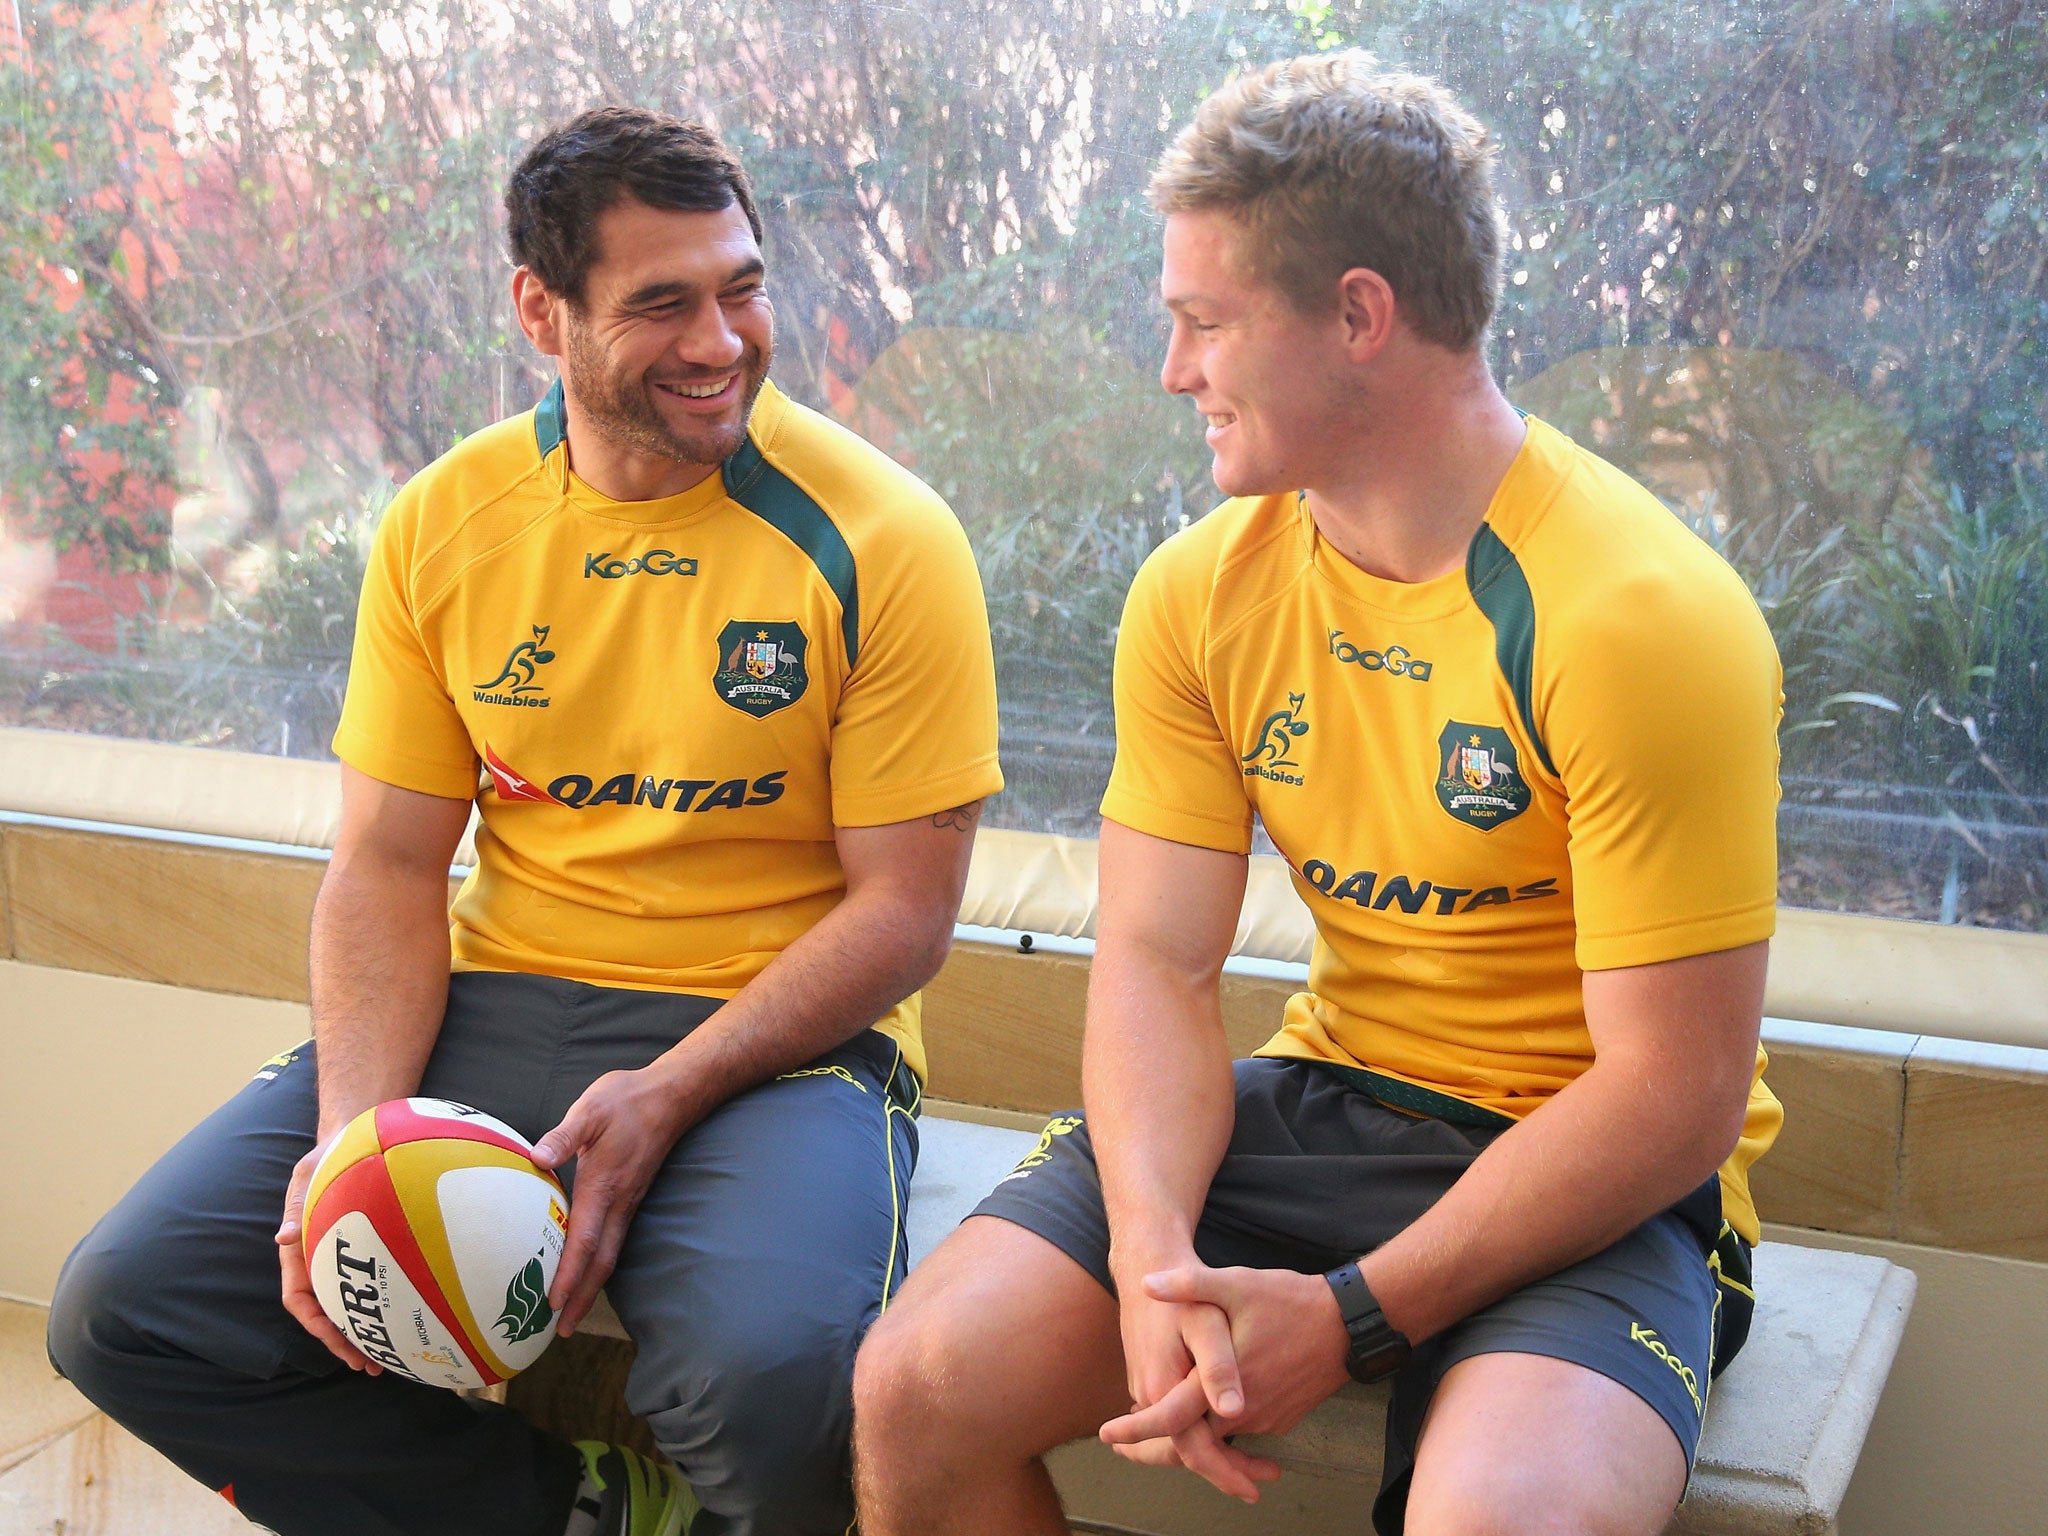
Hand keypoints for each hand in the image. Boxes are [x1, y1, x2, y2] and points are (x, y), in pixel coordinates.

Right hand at [274, 1135, 381, 1372]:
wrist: (355, 1136)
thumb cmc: (327, 1156)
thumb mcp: (307, 1175)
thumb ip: (296, 1206)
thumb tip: (282, 1238)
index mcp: (300, 1248)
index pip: (299, 1297)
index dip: (315, 1323)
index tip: (336, 1340)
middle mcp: (320, 1259)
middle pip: (327, 1313)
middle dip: (344, 1342)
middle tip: (371, 1366)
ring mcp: (347, 1255)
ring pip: (353, 1304)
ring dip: (367, 1332)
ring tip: (392, 1358)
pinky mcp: (371, 1248)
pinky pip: (378, 1281)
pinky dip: (387, 1304)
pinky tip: (412, 1318)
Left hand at [532, 1064, 694, 1333]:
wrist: (672, 1095)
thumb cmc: (627, 1100)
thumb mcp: (591, 1109)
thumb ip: (564, 1136)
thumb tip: (537, 1157)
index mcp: (604, 1184)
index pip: (585, 1239)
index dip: (570, 1273)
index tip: (555, 1304)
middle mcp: (619, 1201)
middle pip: (602, 1261)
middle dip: (583, 1297)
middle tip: (562, 1330)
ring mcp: (629, 1202)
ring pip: (610, 1254)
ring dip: (591, 1286)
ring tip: (572, 1312)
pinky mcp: (631, 1197)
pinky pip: (615, 1240)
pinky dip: (600, 1264)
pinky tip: (588, 1272)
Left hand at [1100, 1264, 1348, 1460]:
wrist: (1350, 1323)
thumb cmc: (1292, 1302)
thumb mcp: (1237, 1284)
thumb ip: (1190, 1285)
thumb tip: (1147, 1284)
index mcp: (1224, 1386)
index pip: (1171, 1420)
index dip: (1136, 1430)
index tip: (1108, 1434)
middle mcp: (1244, 1413)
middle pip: (1191, 1442)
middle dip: (1156, 1443)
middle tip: (1125, 1440)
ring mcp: (1266, 1420)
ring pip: (1217, 1437)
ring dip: (1189, 1433)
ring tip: (1158, 1420)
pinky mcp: (1281, 1418)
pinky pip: (1241, 1430)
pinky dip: (1218, 1425)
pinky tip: (1204, 1406)